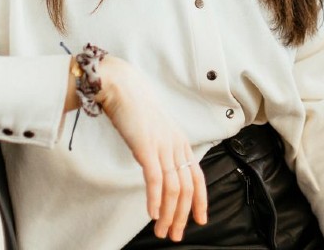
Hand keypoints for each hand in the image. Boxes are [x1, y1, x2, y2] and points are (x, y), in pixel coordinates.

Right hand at [93, 56, 207, 240]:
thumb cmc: (136, 110)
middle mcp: (175, 145)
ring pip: (173, 187)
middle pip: (187, 187)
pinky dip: (155, 199)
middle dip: (183, 215)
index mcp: (180, 142)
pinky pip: (155, 179)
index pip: (197, 176)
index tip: (200, 220)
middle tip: (175, 235)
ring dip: (168, 214)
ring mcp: (162, 146)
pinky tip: (152, 214)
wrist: (122, 87)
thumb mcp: (156, 132)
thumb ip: (163, 150)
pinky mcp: (146, 147)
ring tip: (162, 231)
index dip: (201, 200)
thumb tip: (164, 172)